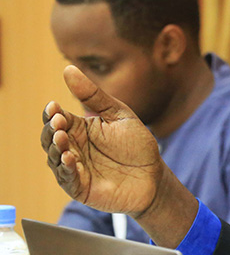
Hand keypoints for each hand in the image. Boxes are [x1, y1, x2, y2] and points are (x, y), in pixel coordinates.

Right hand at [41, 66, 162, 216]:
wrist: (154, 176)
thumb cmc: (137, 145)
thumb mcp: (119, 115)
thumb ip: (94, 96)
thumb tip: (68, 68)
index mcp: (80, 128)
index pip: (57, 118)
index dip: (52, 113)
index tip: (54, 107)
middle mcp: (72, 147)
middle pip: (50, 137)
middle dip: (51, 129)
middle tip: (58, 122)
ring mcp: (74, 167)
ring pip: (54, 157)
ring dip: (55, 148)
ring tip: (62, 138)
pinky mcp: (79, 186)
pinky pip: (66, 178)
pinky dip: (65, 168)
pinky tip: (69, 158)